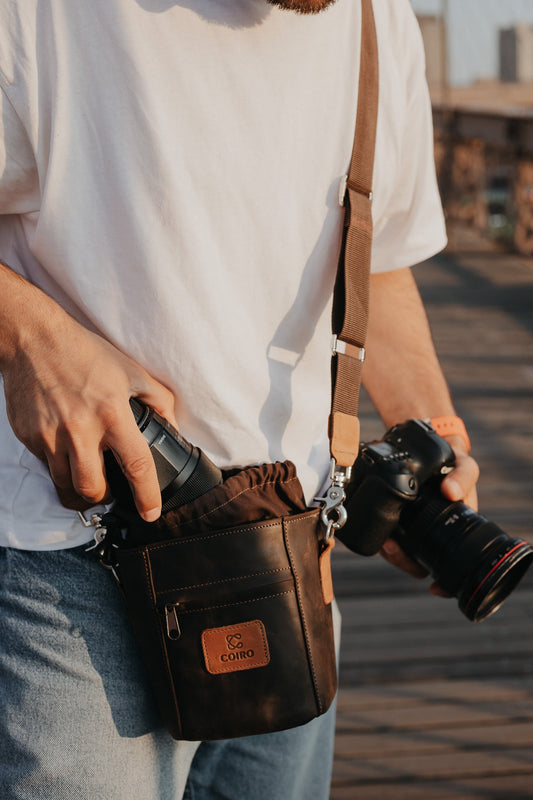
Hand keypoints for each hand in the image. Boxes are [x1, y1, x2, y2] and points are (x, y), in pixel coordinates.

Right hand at [2, 298, 176, 521]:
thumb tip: (173, 428)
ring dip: (80, 489)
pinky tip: (66, 449)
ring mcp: (50, 435)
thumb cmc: (85, 353)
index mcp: (113, 412)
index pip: (137, 465)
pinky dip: (59, 466)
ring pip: (66, 486)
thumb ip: (159, 401)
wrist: (33, 340)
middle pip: (93, 489)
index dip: (147, 495)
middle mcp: (80, 429)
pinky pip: (46, 466)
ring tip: (89, 477)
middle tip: (111, 491)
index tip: (151, 512)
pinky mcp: (29, 437)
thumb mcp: (131, 371)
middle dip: (105, 498)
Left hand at [379, 435, 479, 596]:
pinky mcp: (389, 515)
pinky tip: (379, 531)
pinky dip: (378, 536)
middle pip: (416, 564)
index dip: (444, 582)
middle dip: (403, 561)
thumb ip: (464, 477)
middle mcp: (427, 533)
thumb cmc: (453, 465)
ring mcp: (408, 526)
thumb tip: (452, 493)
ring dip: (389, 552)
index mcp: (448, 530)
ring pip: (397, 552)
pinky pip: (382, 534)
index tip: (434, 586)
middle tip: (394, 548)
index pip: (447, 565)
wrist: (430, 449)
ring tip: (386, 542)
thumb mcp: (465, 467)